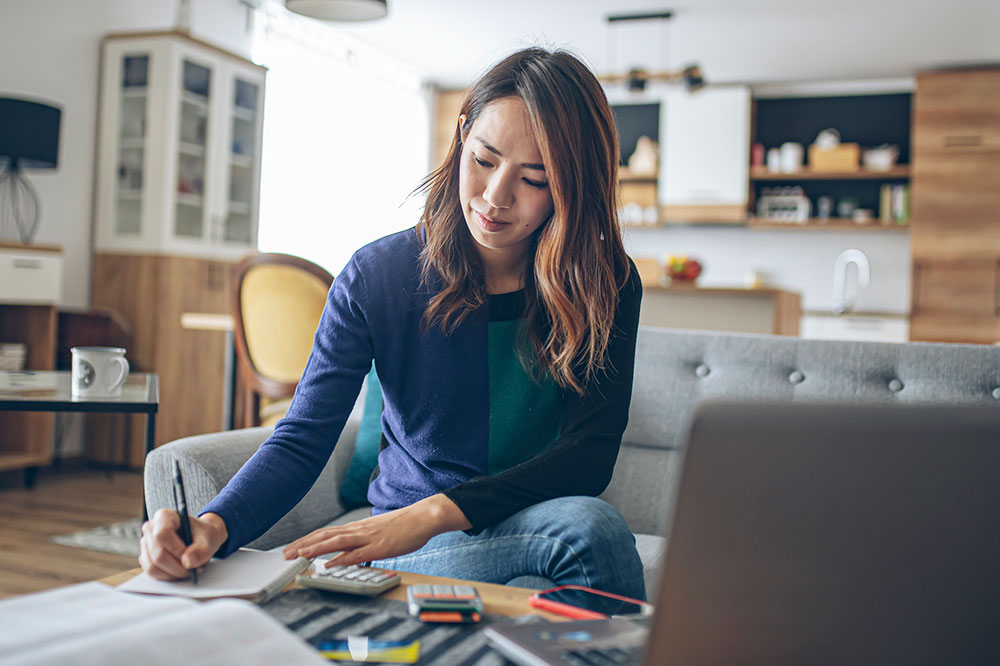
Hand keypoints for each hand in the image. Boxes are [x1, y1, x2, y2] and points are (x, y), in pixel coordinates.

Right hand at [139, 509, 228, 579]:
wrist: (201, 538)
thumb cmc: (203, 534)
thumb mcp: (209, 538)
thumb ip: (201, 549)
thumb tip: (186, 562)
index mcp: (165, 516)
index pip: (162, 535)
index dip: (175, 550)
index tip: (189, 559)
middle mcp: (151, 528)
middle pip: (156, 554)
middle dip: (176, 567)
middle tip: (192, 570)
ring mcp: (146, 543)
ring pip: (152, 566)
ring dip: (172, 574)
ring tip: (188, 571)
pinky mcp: (146, 557)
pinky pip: (151, 572)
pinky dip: (166, 576)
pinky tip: (179, 572)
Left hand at [282, 494, 470, 566]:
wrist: (423, 517)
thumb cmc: (402, 526)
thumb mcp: (376, 533)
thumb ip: (359, 543)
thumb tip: (343, 554)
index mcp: (357, 528)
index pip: (326, 533)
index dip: (307, 540)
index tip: (292, 548)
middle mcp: (358, 530)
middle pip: (325, 536)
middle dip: (304, 545)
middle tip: (286, 554)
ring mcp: (368, 537)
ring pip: (337, 542)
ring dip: (316, 549)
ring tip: (300, 556)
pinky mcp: (380, 546)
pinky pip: (358, 553)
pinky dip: (342, 558)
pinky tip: (330, 563)